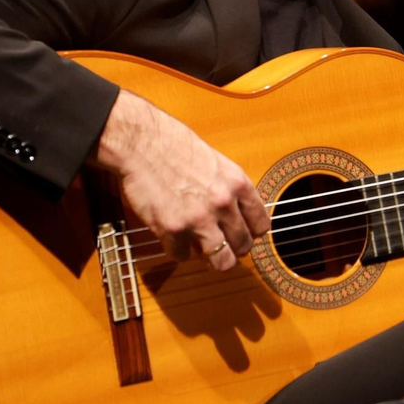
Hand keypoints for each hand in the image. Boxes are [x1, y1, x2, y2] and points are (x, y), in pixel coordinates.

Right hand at [93, 90, 269, 270]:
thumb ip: (228, 188)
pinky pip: (182, 255)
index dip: (252, 233)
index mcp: (237, 184)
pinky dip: (177, 250)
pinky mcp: (173, 229)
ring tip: (201, 251)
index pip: (261, 224)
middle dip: (233, 249)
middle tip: (221, 245)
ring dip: (212, 259)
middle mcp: (224, 204)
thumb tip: (236, 212)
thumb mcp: (215, 161)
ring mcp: (199, 219)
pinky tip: (172, 238)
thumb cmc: (174, 145)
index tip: (243, 234)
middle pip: (244, 246)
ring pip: (222, 261)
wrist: (141, 142)